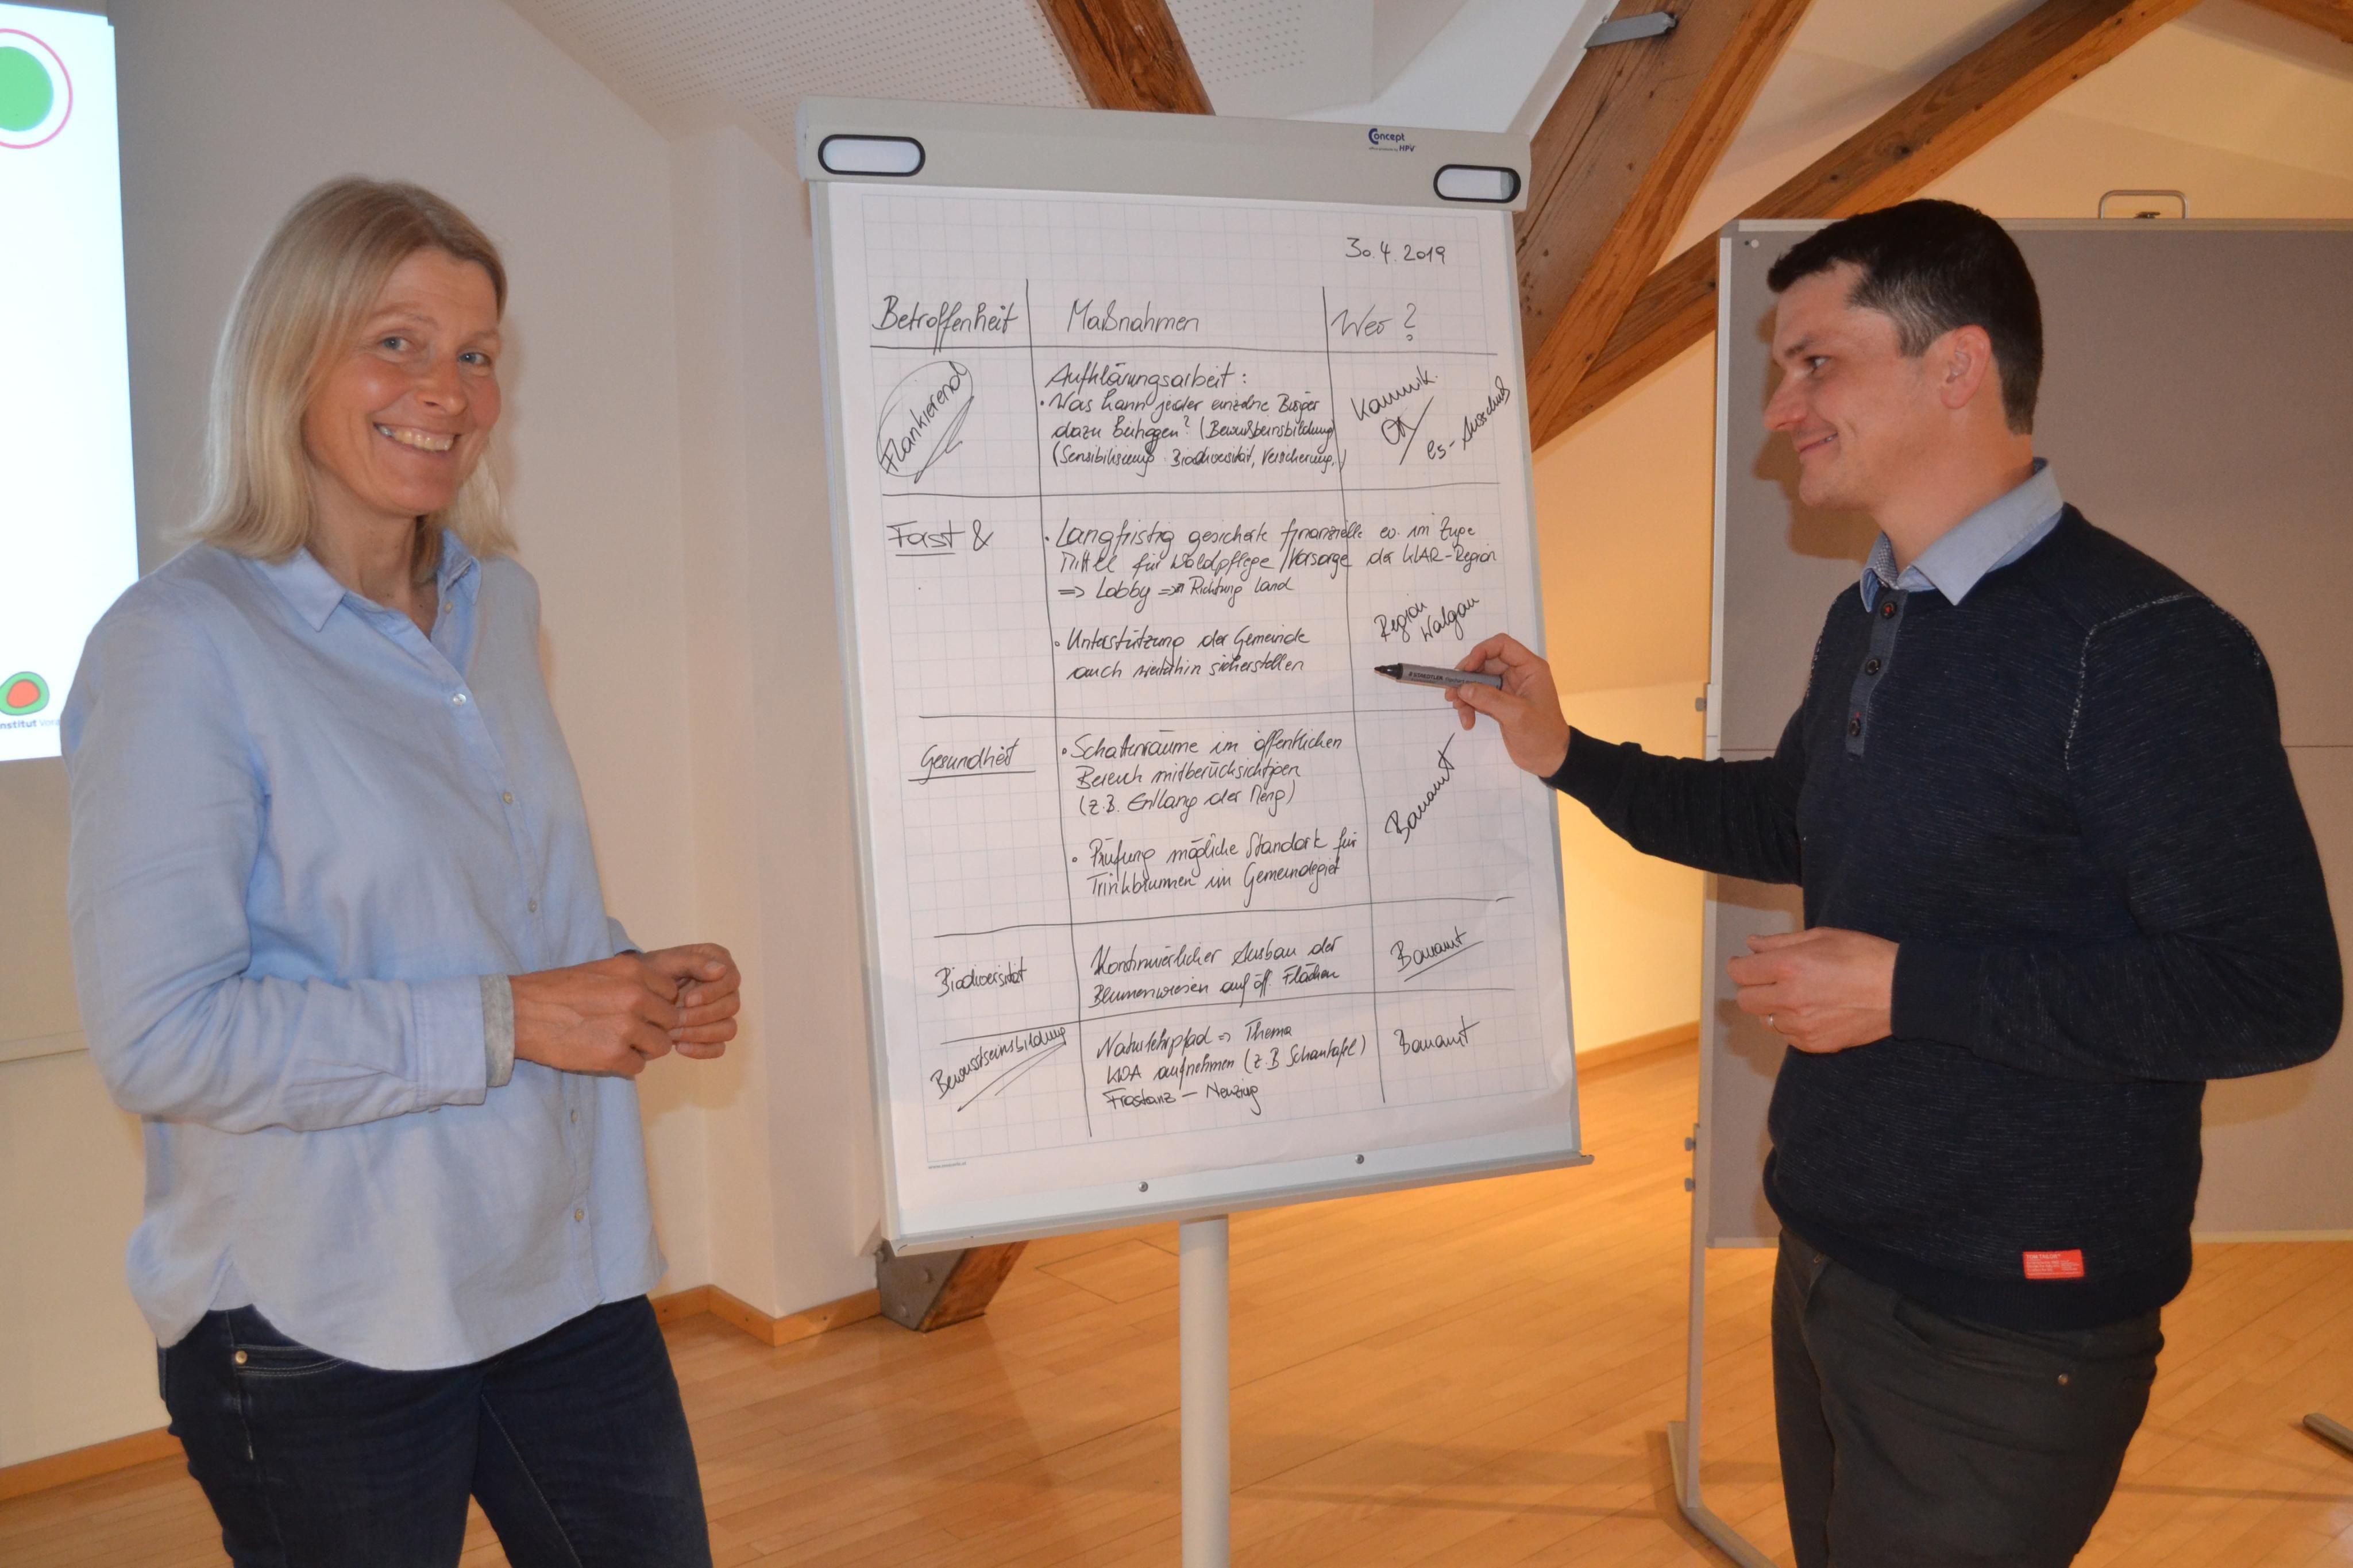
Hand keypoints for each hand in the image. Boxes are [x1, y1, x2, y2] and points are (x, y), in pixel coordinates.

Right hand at [511, 954, 684, 1076]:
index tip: (643, 1011)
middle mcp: (635, 996)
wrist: (518, 1013)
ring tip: (619, 1044)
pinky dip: (625, 1065)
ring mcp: (626, 1027)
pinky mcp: (613, 1055)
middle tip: (632, 1032)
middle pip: (670, 1020)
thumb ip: (630, 982)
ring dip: (644, 1049)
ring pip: (661, 1046)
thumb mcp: (599, 971)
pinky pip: (638, 1067)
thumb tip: (655, 998)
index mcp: (633, 972)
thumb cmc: (554, 991)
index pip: (671, 993)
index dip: (658, 1005)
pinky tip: (605, 1055)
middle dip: (655, 1028)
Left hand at [640, 943, 740, 1059]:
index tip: (688, 1000)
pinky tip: (680, 1046)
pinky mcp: (715, 1034)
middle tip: (675, 1020)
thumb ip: (694, 962)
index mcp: (720, 964)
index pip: (731, 980)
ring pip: (728, 1029)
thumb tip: (722, 969)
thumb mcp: (669, 961)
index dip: (712, 993)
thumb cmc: (654, 972)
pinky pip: (719, 1048)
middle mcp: (726, 988)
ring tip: (673, 1034)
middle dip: (702, 1016)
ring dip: (701, 1034)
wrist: (637, 993)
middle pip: (731, 1006)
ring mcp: (723, 1013)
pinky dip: (701, 1050)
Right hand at [1442, 633, 1571, 777]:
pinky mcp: (1500, 704)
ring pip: (1478, 681)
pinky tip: (1467, 721)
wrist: (1549, 758)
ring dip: (1465, 694)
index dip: (1481, 652)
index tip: (1466, 669)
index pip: (1502, 645)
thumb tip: (1463, 689)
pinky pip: (1478, 697)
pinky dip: (1469, 706)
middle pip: (1485, 663)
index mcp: (1529, 668)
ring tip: (1457, 708)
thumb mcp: (1517, 715)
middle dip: (1467, 677)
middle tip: (1453, 691)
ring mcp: (1507, 689)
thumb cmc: (1542, 734)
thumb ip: (1489, 699)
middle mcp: (1517, 674)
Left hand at [1728, 927, 1896, 1054]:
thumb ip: (1780, 942)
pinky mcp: (1815, 1044)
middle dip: (1753, 988)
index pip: (1740, 972)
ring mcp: (1802, 1025)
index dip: (1739, 966)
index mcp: (1789, 967)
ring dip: (1774, 1007)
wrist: (1901, 991)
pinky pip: (1788, 1037)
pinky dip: (1793, 1025)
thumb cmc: (1864, 955)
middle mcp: (1790, 999)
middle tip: (1770, 979)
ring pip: (1766, 1020)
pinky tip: (1813, 1011)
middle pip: (1745, 1000)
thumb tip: (1752, 944)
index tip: (1745, 963)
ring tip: (1799, 995)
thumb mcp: (1822, 936)